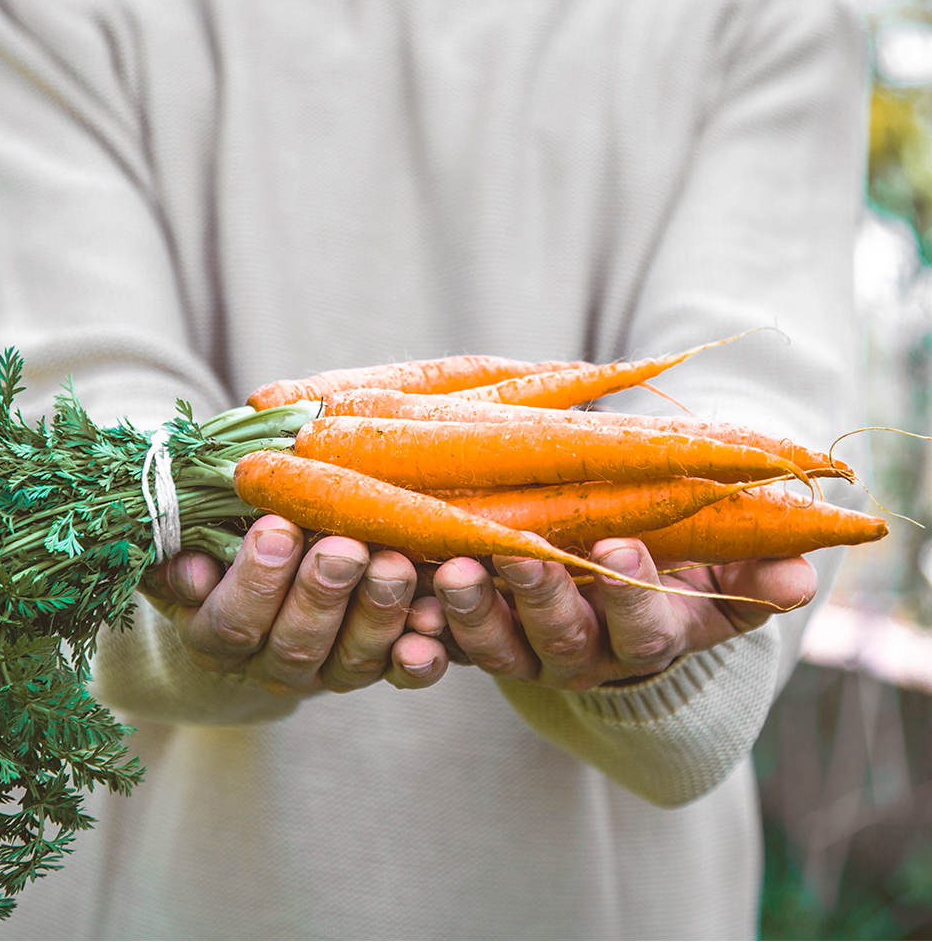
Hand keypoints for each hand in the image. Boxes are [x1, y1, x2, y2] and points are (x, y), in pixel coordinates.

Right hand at [140, 514, 448, 695]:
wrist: (269, 568)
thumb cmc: (224, 541)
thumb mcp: (192, 541)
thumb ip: (182, 551)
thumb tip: (191, 571)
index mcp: (216, 636)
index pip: (230, 623)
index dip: (253, 580)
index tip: (277, 527)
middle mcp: (270, 664)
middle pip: (295, 644)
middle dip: (321, 593)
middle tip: (344, 547)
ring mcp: (328, 670)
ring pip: (353, 659)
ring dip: (377, 612)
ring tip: (395, 564)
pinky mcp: (377, 666)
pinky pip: (401, 671)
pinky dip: (420, 653)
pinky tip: (434, 622)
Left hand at [428, 539, 815, 689]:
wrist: (614, 580)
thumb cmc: (675, 564)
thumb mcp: (719, 570)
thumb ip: (756, 571)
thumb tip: (800, 575)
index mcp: (646, 639)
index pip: (644, 626)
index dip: (633, 593)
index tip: (621, 546)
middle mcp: (583, 656)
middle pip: (561, 640)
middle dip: (541, 598)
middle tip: (518, 555)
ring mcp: (525, 652)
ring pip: (495, 648)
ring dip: (471, 612)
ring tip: (450, 571)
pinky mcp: (476, 638)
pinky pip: (446, 642)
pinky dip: (424, 625)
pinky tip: (405, 595)